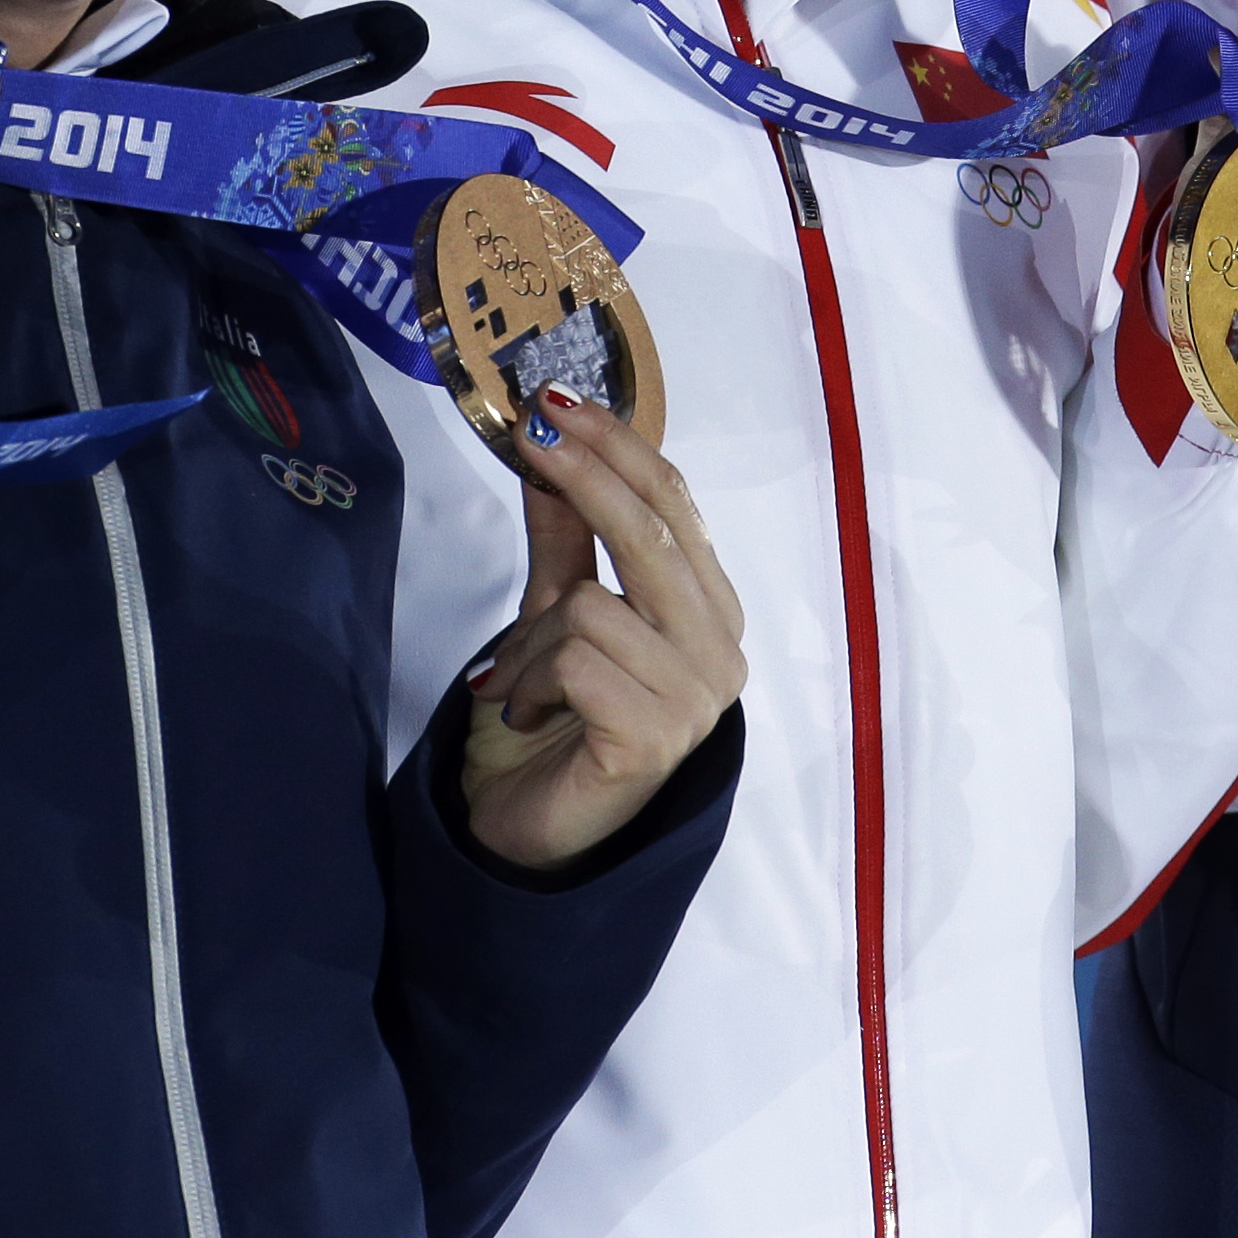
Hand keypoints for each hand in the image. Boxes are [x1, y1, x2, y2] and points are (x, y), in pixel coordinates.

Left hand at [460, 389, 747, 870]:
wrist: (531, 836)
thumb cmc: (554, 723)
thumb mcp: (551, 612)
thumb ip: (564, 535)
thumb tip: (549, 440)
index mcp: (708, 609)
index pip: (676, 505)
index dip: (620, 448)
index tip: (559, 401)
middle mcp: (718, 649)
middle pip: (651, 533)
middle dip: (587, 475)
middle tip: (534, 432)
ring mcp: (696, 698)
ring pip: (594, 605)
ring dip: (530, 640)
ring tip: (518, 683)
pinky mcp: (656, 739)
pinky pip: (575, 662)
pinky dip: (529, 683)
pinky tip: (529, 717)